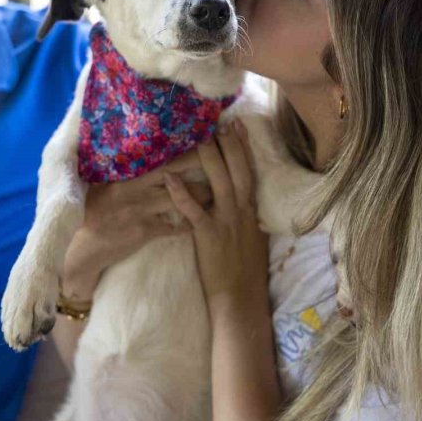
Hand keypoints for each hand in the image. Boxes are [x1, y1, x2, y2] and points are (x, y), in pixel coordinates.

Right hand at [60, 151, 211, 301]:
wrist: (82, 247)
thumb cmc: (92, 211)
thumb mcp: (102, 185)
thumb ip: (120, 169)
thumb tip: (134, 147)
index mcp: (125, 174)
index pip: (159, 155)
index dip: (182, 147)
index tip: (203, 138)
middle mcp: (134, 188)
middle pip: (175, 172)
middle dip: (201, 165)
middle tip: (223, 160)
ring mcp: (141, 210)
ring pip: (180, 199)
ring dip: (202, 196)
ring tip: (219, 192)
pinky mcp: (145, 232)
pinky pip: (174, 227)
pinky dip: (189, 224)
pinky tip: (202, 221)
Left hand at [164, 120, 268, 311]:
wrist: (240, 297)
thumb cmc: (244, 270)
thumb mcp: (251, 237)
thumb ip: (244, 216)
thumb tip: (240, 199)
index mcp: (251, 210)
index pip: (249, 172)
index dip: (243, 149)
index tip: (238, 128)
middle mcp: (241, 210)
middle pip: (237, 170)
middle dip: (229, 145)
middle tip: (220, 123)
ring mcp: (225, 220)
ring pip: (219, 182)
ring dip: (209, 158)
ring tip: (200, 137)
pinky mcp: (208, 233)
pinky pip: (193, 209)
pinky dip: (181, 192)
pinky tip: (170, 177)